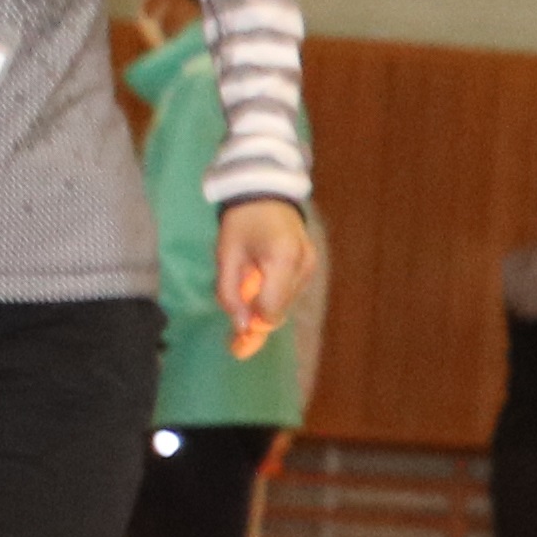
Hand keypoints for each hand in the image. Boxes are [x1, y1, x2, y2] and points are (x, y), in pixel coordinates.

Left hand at [218, 197, 314, 356]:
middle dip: (256, 325)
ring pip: (285, 305)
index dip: (252, 326)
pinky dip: (272, 299)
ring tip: (243, 308)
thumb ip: (230, 292)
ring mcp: (310, 266)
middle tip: (234, 344)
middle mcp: (303, 266)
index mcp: (282, 259)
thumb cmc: (242, 221)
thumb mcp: (226, 255)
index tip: (233, 341)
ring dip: (263, 310)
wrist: (267, 192)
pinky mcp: (310, 266)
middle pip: (279, 312)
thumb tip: (241, 327)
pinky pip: (289, 294)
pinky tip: (257, 291)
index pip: (270, 309)